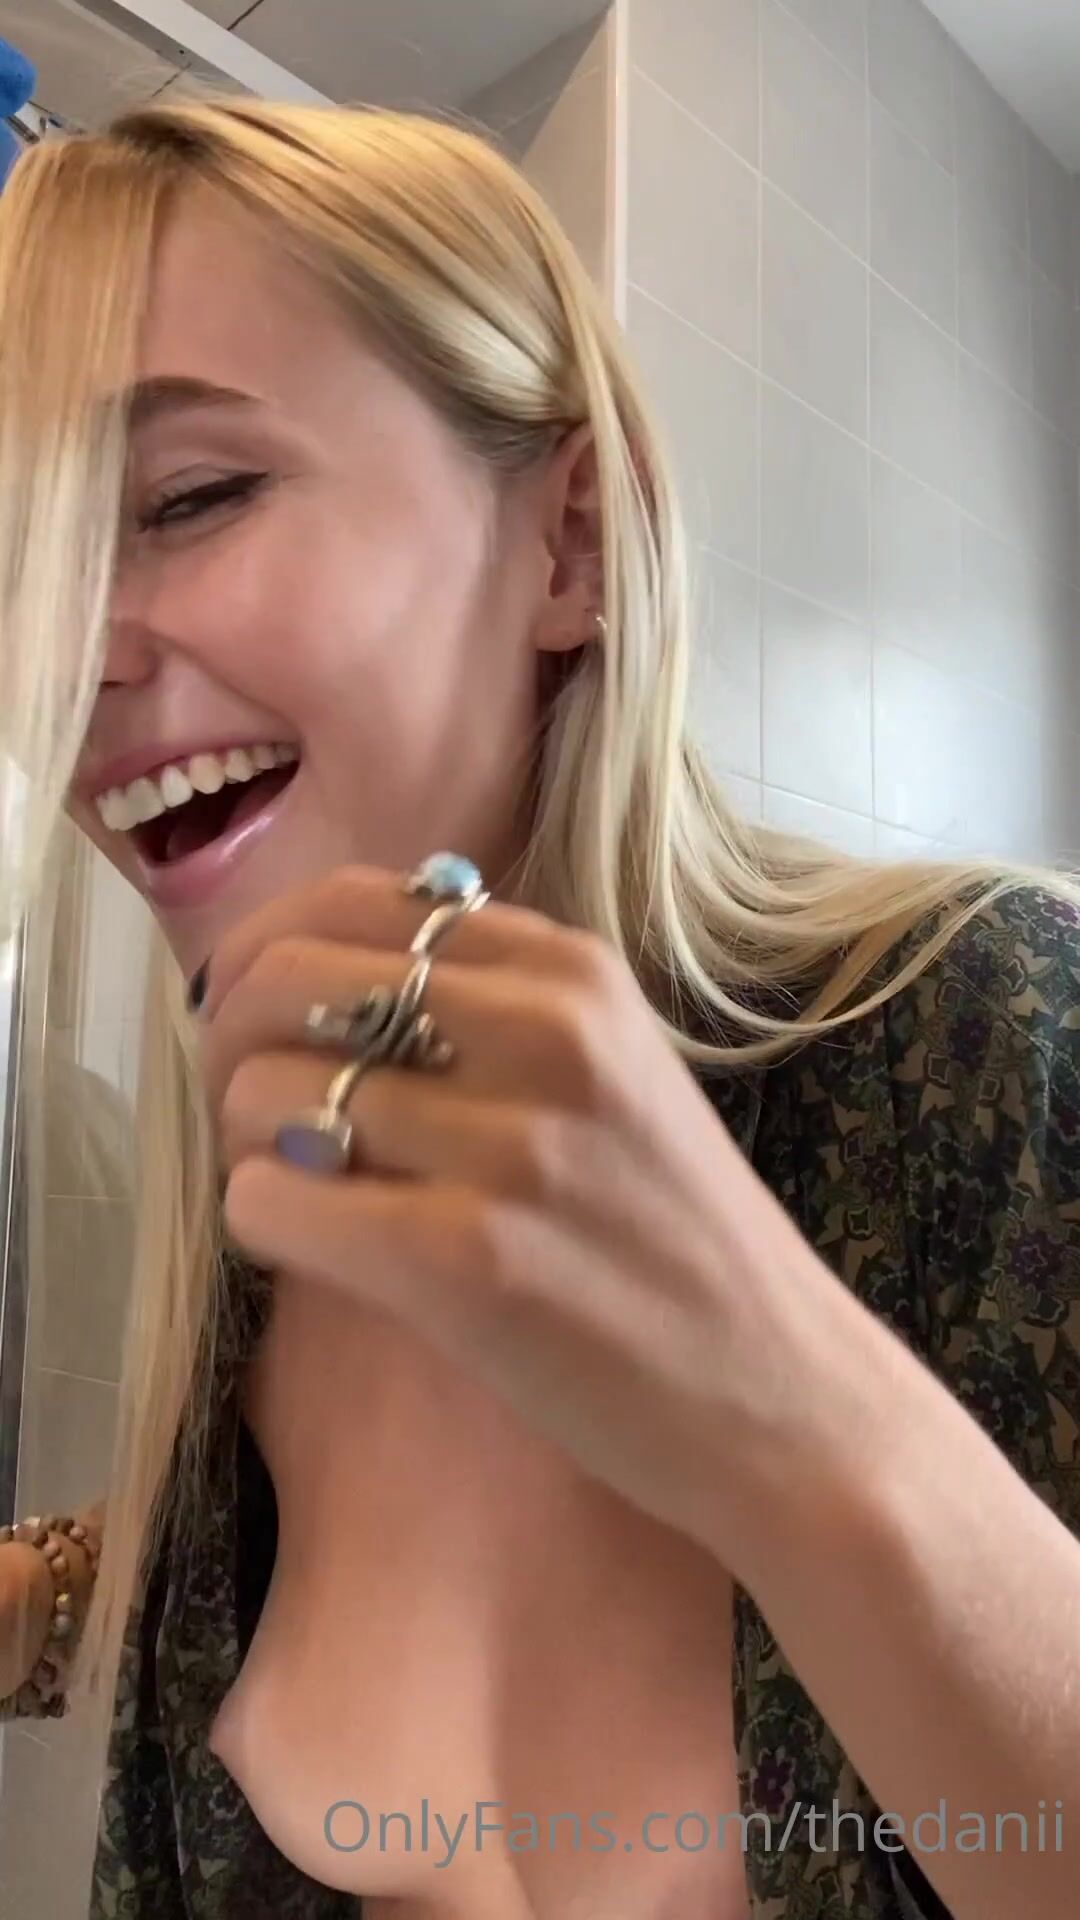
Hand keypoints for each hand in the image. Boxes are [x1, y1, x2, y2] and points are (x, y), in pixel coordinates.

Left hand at [202, 865, 854, 1567]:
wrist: (780, 1392)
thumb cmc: (675, 1235)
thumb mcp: (612, 1067)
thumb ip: (490, 1004)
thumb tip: (313, 970)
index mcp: (572, 970)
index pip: (348, 900)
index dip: (268, 958)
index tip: (266, 1025)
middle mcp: (544, 1033)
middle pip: (286, 980)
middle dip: (231, 1046)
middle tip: (260, 1115)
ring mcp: (510, 1148)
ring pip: (263, 1093)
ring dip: (250, 1145)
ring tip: (304, 1188)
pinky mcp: (468, 1264)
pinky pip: (272, 1203)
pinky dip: (262, 1223)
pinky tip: (313, 1247)